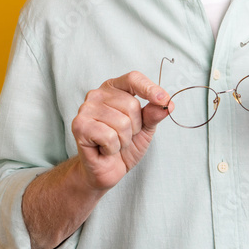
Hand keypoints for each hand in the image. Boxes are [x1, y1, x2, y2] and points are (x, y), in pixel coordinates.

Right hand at [70, 72, 171, 191]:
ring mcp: (86, 109)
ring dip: (124, 140)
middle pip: (131, 104)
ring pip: (122, 123)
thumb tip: (168, 103)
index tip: (164, 100)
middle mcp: (97, 94)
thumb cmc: (124, 146)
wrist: (106, 170)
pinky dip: (113, 148)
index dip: (150, 88)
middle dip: (135, 127)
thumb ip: (154, 114)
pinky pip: (109, 136)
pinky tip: (104, 149)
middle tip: (124, 136)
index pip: (133, 78)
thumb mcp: (145, 129)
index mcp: (114, 88)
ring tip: (114, 143)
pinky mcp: (79, 126)